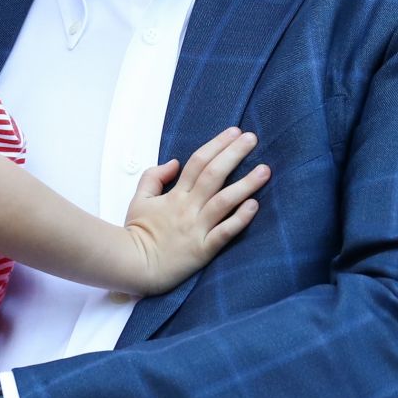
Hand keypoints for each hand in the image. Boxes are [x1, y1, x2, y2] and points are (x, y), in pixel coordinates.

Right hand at [123, 128, 269, 294]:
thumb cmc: (137, 233)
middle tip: (252, 138)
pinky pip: (224, 233)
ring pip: (223, 201)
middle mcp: (188, 208)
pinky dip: (239, 219)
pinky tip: (254, 206)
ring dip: (245, 184)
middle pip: (213, 175)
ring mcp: (196, 229)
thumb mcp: (139, 199)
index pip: (198, 162)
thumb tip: (174, 163)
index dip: (217, 145)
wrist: (133, 266)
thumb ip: (153, 177)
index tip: (234, 132)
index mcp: (175, 195)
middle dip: (234, 154)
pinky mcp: (203, 250)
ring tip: (264, 170)